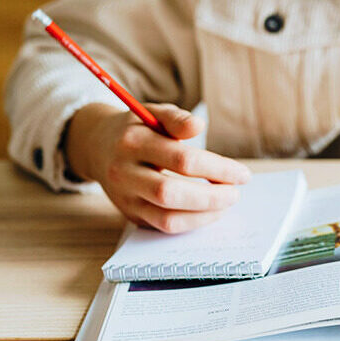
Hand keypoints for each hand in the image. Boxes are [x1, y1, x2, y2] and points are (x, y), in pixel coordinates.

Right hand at [64, 102, 251, 232]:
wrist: (97, 147)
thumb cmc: (137, 129)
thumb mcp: (155, 113)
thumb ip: (178, 119)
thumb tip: (199, 126)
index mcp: (133, 143)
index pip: (182, 160)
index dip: (218, 169)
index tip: (242, 174)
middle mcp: (124, 172)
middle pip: (170, 193)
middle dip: (211, 197)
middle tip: (235, 193)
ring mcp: (124, 197)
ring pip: (165, 218)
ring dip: (203, 215)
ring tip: (226, 204)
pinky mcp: (129, 214)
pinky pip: (162, 227)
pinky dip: (191, 223)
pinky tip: (209, 211)